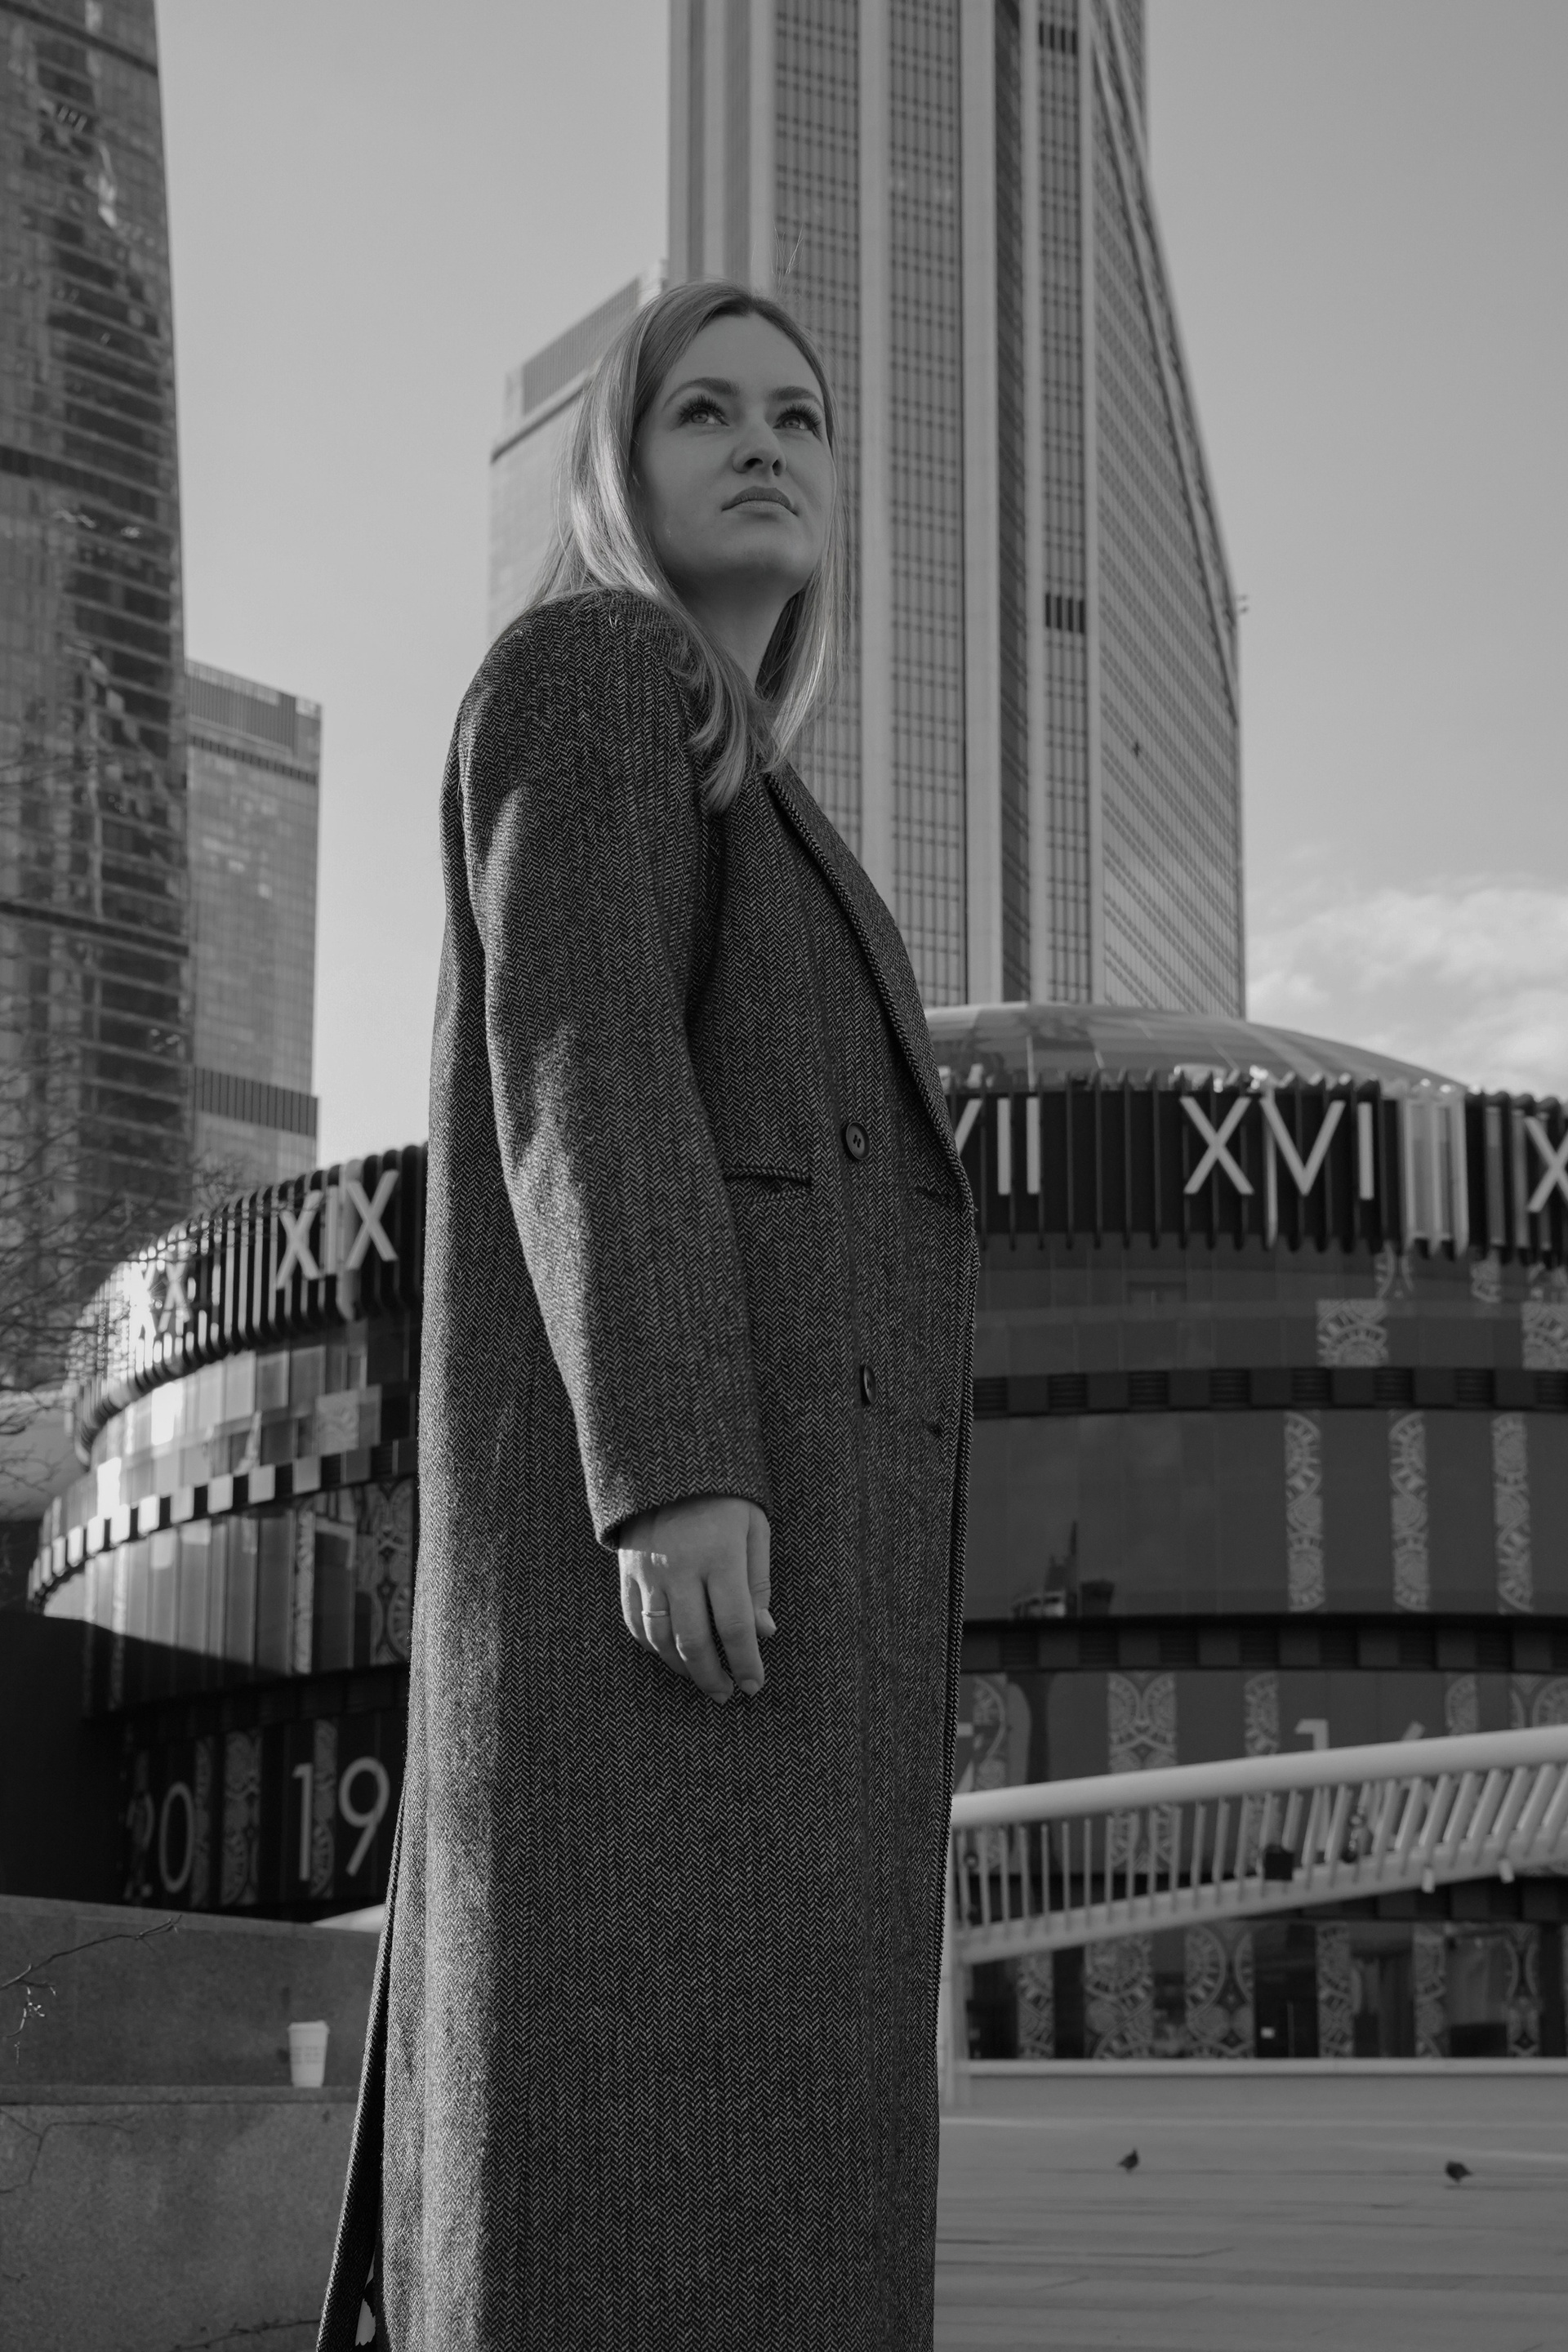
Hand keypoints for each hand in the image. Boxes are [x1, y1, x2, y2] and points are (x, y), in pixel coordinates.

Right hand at [617, 1496, 774, 1702]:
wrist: (668, 1461)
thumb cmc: (723, 1496)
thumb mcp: (754, 1528)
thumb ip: (758, 1583)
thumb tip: (763, 1633)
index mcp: (720, 1557)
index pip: (734, 1626)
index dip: (746, 1663)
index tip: (754, 1685)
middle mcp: (680, 1568)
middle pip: (694, 1641)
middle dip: (712, 1676)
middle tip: (727, 1694)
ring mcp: (648, 1571)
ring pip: (660, 1637)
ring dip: (681, 1667)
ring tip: (702, 1678)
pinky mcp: (627, 1570)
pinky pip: (634, 1620)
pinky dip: (651, 1645)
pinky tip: (669, 1654)